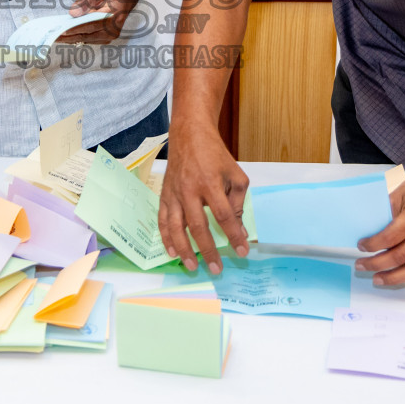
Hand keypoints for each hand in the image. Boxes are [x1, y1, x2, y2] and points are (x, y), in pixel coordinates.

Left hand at [60, 0, 142, 43]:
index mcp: (112, 17)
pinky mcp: (108, 34)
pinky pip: (90, 37)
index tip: (58, 33)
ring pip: (87, 39)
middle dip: (68, 36)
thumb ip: (87, 0)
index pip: (88, 26)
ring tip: (56, 36)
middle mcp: (113, 29)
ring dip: (72, 37)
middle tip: (52, 36)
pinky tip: (66, 34)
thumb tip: (73, 14)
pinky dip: (78, 35)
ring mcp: (111, 33)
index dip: (72, 30)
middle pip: (86, 35)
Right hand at [157, 120, 249, 272]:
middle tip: (216, 269)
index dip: (233, 235)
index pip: (223, 215)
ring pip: (176, 226)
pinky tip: (172, 251)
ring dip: (184, 249)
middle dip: (208, 250)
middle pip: (198, 226)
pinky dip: (166, 237)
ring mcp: (174, 193)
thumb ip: (237, 202)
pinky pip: (162, 219)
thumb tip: (239, 230)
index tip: (242, 251)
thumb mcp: (235, 173)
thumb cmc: (215, 155)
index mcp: (211, 182)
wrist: (189, 135)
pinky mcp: (164, 194)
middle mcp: (190, 189)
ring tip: (192, 266)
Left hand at [355, 166, 404, 285]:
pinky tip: (403, 278)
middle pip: (400, 257)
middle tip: (361, 265)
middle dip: (377, 264)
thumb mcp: (400, 193)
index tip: (362, 246)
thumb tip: (370, 231)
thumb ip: (386, 213)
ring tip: (378, 279)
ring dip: (394, 278)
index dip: (373, 245)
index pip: (390, 237)